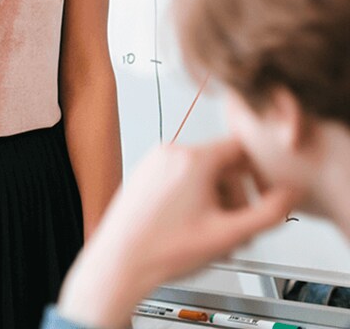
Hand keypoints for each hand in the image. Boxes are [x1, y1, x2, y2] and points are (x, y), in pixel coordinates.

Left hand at [57, 138, 298, 328]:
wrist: (120, 260)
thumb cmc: (163, 249)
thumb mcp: (229, 235)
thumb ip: (268, 213)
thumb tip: (288, 195)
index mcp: (192, 159)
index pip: (241, 148)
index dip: (261, 172)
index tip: (266, 193)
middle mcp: (170, 152)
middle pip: (222, 164)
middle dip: (236, 196)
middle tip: (237, 229)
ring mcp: (154, 161)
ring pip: (200, 172)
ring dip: (215, 200)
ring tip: (211, 232)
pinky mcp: (144, 173)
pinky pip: (179, 177)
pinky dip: (193, 197)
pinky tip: (190, 226)